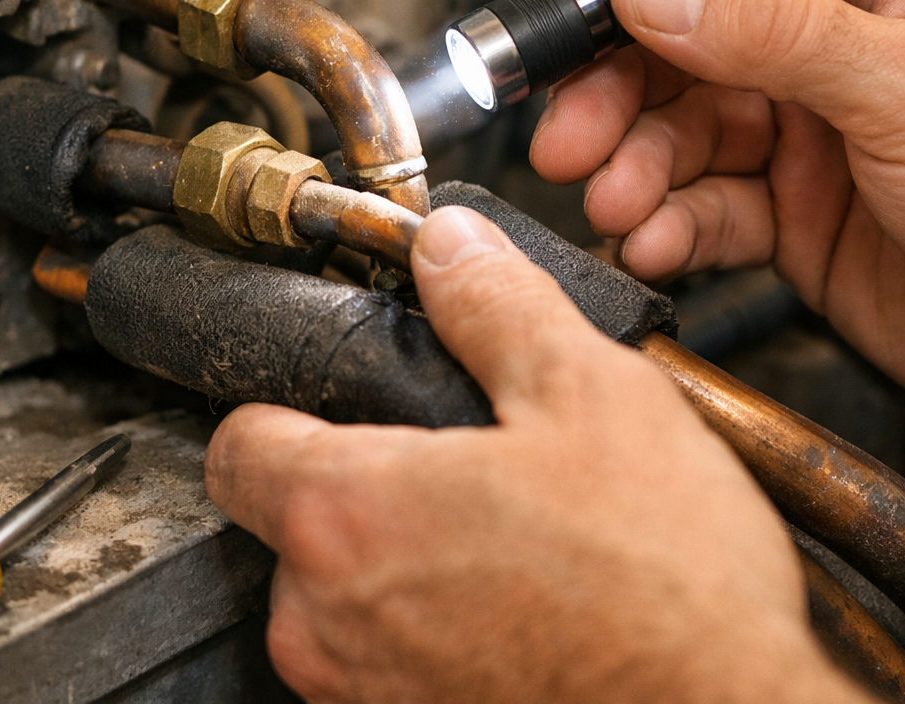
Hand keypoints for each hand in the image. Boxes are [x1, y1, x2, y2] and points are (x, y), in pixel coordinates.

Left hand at [206, 207, 867, 703]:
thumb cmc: (664, 590)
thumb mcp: (589, 396)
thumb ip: (495, 306)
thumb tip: (448, 247)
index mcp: (347, 514)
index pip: (240, 444)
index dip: (287, 407)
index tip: (343, 401)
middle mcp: (326, 621)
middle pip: (295, 523)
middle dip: (363, 489)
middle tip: (462, 471)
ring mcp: (360, 696)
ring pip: (340, 601)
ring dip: (401, 566)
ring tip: (507, 544)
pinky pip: (384, 666)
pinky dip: (432, 633)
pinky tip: (519, 611)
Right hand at [529, 0, 904, 469]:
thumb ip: (776, 33)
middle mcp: (832, 39)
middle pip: (680, 31)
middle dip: (614, 83)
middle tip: (569, 130)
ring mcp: (807, 128)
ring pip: (677, 125)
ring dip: (631, 162)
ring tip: (613, 198)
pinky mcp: (792, 210)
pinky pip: (700, 203)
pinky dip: (665, 222)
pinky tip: (656, 237)